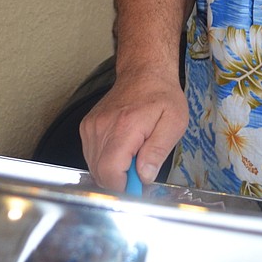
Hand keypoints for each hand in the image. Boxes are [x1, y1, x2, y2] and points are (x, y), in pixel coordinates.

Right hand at [79, 69, 188, 191]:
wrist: (144, 72)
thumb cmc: (162, 96)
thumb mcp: (174, 122)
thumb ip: (158, 151)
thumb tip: (144, 176)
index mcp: (124, 127)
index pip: (110, 172)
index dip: (124, 188)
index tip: (139, 187)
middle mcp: (102, 127)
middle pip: (100, 174)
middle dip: (121, 181)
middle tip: (140, 171)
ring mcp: (91, 127)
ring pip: (94, 167)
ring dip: (113, 171)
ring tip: (133, 155)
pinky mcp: (87, 127)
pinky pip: (91, 156)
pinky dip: (106, 160)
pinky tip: (123, 149)